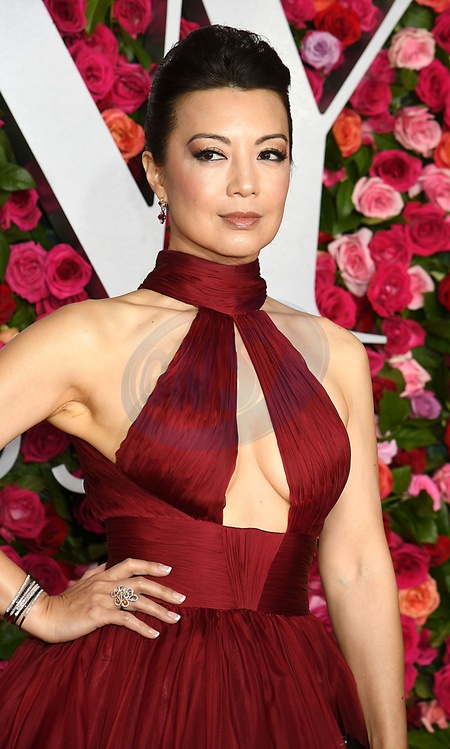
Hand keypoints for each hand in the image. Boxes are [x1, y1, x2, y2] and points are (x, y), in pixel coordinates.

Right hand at [27, 558, 185, 642]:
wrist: (45, 615)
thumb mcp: (80, 583)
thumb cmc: (63, 602)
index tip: (168, 569)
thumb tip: (102, 564)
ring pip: (139, 601)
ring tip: (175, 618)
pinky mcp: (99, 614)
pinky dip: (142, 627)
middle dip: (165, 590)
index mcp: (104, 575)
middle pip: (142, 583)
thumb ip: (94, 574)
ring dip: (160, 611)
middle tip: (182, 598)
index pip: (132, 564)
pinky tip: (154, 634)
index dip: (151, 565)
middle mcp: (106, 583)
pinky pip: (127, 620)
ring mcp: (103, 598)